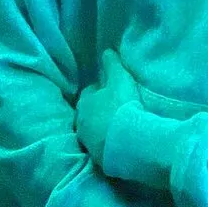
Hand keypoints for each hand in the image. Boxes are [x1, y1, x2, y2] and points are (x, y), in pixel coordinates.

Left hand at [76, 50, 140, 166]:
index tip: (111, 91)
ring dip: (100, 127)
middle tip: (112, 108)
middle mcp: (80, 121)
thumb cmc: (122, 106)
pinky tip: (116, 140)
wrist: (126, 141)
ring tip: (114, 126)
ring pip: (91, 129)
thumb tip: (106, 51)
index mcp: (85, 101)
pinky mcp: (95, 155)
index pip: (89, 92)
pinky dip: (105, 141)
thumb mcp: (120, 79)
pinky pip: (99, 144)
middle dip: (97, 110)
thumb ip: (112, 64)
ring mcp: (86, 140)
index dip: (100, 90)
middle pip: (87, 112)